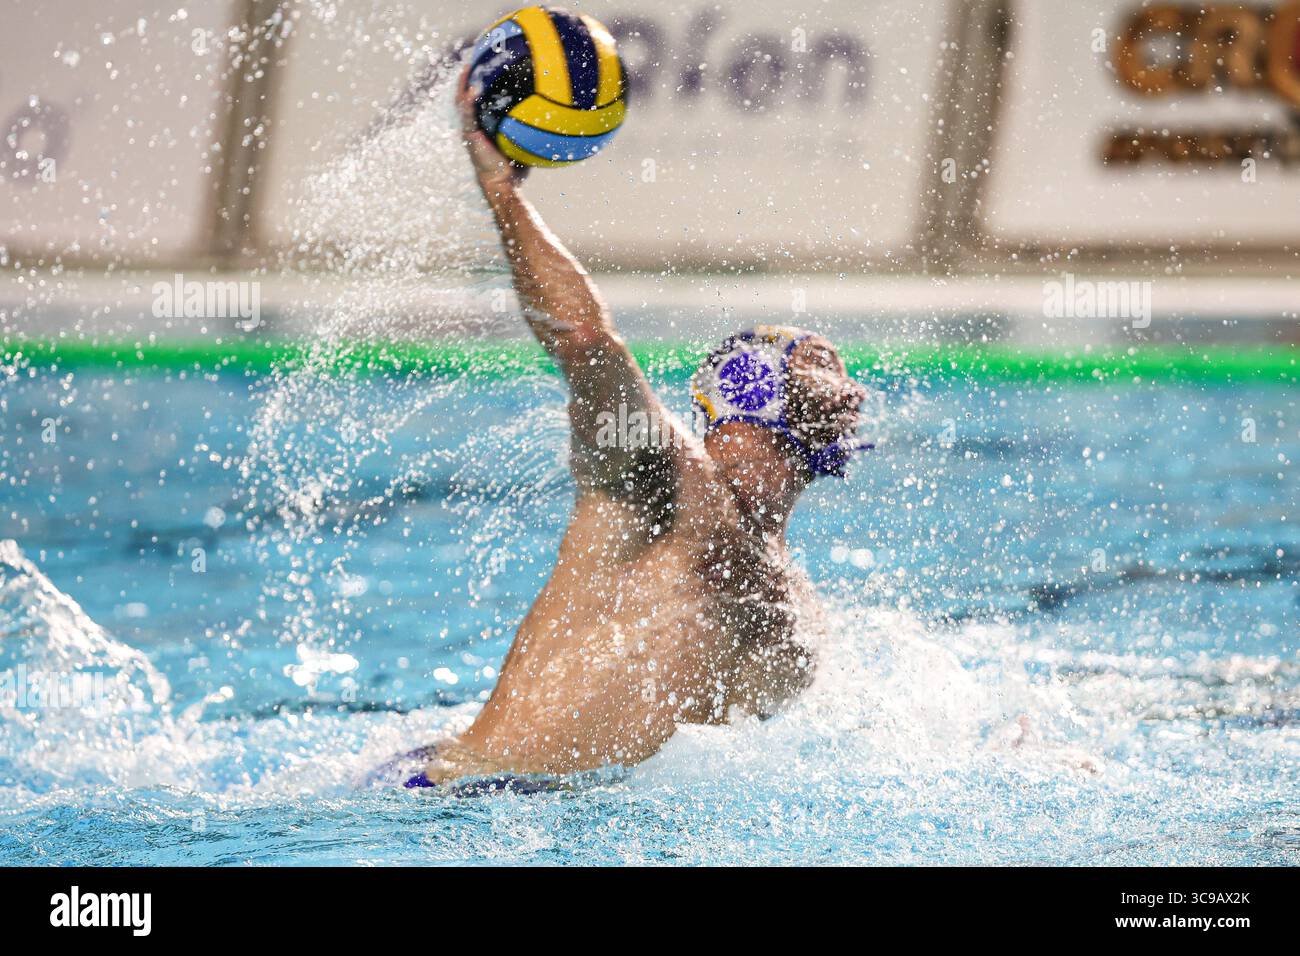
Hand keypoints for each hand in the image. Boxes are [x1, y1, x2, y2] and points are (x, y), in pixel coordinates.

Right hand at [457, 63, 527, 190]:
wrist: (501, 184)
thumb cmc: (514, 170)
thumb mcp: (522, 145)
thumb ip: (528, 130)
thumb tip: (550, 118)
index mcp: (482, 127)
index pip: (478, 103)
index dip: (477, 86)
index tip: (484, 69)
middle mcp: (473, 126)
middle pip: (465, 98)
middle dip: (467, 79)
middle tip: (472, 60)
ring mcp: (470, 130)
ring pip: (461, 102)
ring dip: (463, 84)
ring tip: (467, 67)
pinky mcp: (470, 136)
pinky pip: (468, 114)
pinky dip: (469, 102)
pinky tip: (473, 89)